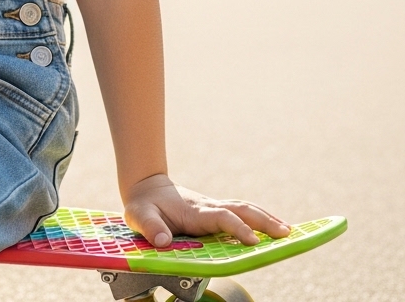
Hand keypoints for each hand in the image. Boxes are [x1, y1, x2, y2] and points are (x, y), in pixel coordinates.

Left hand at [123, 174, 290, 247]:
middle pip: (241, 210)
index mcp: (194, 211)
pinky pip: (241, 214)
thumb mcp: (138, 215)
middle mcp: (208, 207)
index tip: (252, 242)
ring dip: (266, 219)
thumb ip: (150, 228)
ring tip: (290, 232)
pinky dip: (260, 219)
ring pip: (244, 209)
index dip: (236, 228)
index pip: (221, 217)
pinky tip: (275, 228)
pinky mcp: (216, 213)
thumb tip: (163, 242)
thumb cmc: (143, 205)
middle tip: (287, 234)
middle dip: (264, 221)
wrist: (146, 188)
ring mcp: (214, 208)